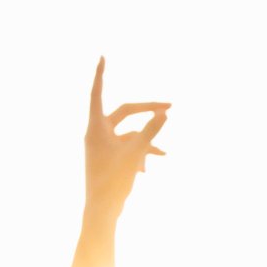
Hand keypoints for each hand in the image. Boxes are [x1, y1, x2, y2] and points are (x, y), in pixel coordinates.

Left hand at [84, 58, 169, 213]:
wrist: (102, 210)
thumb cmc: (113, 181)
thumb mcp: (136, 152)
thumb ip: (151, 131)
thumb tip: (164, 113)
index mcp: (96, 127)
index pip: (98, 92)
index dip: (101, 74)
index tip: (102, 56)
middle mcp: (97, 133)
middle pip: (125, 112)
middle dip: (147, 111)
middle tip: (170, 107)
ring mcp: (103, 146)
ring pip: (130, 135)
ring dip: (147, 143)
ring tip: (164, 155)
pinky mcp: (109, 158)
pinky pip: (128, 149)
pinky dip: (141, 155)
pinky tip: (148, 169)